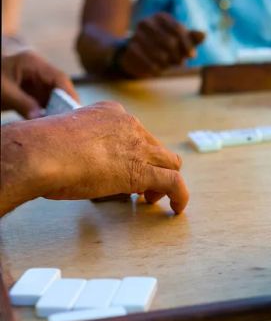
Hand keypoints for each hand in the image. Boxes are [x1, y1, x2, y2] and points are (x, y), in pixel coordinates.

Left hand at [1, 51, 78, 118]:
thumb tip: (40, 118)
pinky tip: (49, 123)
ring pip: (55, 96)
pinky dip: (48, 112)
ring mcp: (36, 81)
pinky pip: (46, 102)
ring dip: (57, 110)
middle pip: (61, 88)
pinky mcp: (33, 91)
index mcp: (33, 63)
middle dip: (66, 104)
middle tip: (70, 123)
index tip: (75, 111)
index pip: (59, 78)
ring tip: (60, 126)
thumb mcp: (4, 92)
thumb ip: (23, 104)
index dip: (70, 95)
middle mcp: (39, 71)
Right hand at [2, 101, 188, 213]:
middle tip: (139, 186)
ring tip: (152, 198)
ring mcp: (139, 147)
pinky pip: (173, 182)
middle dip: (150, 165)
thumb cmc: (41, 148)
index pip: (134, 133)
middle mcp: (130, 126)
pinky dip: (180, 195)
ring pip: (169, 162)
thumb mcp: (64, 138)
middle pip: (155, 147)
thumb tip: (78, 164)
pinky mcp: (143, 171)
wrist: (42, 152)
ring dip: (164, 180)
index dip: (133, 152)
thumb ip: (80, 146)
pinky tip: (177, 207)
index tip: (123, 166)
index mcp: (111, 113)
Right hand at [117, 13, 205, 77]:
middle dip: (178, 55)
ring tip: (168, 64)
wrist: (137, 53)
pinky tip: (158, 70)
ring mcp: (136, 34)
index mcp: (161, 17)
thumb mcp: (180, 42)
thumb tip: (204, 34)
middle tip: (180, 62)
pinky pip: (149, 62)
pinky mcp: (131, 48)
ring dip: (168, 63)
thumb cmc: (165, 47)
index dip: (188, 44)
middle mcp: (147, 22)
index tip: (192, 56)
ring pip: (160, 54)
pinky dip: (157, 69)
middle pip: (170, 42)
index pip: (179, 30)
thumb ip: (192, 38)